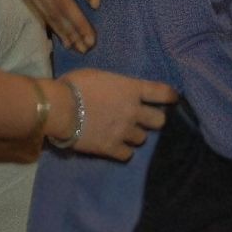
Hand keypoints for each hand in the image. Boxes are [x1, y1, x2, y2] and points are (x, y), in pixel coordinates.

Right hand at [56, 71, 176, 162]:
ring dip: (135, 136)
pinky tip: (115, 147)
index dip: (171, 96)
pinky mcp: (112, 148)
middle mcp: (133, 111)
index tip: (173, 99)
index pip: (162, 93)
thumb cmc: (75, 85)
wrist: (59, 108)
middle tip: (141, 120)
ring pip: (142, 139)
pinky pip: (127, 155)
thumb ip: (115, 86)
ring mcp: (124, 131)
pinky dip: (123, 151)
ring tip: (123, 133)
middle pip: (159, 121)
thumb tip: (115, 92)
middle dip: (153, 120)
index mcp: (131, 89)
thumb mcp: (99, 76)